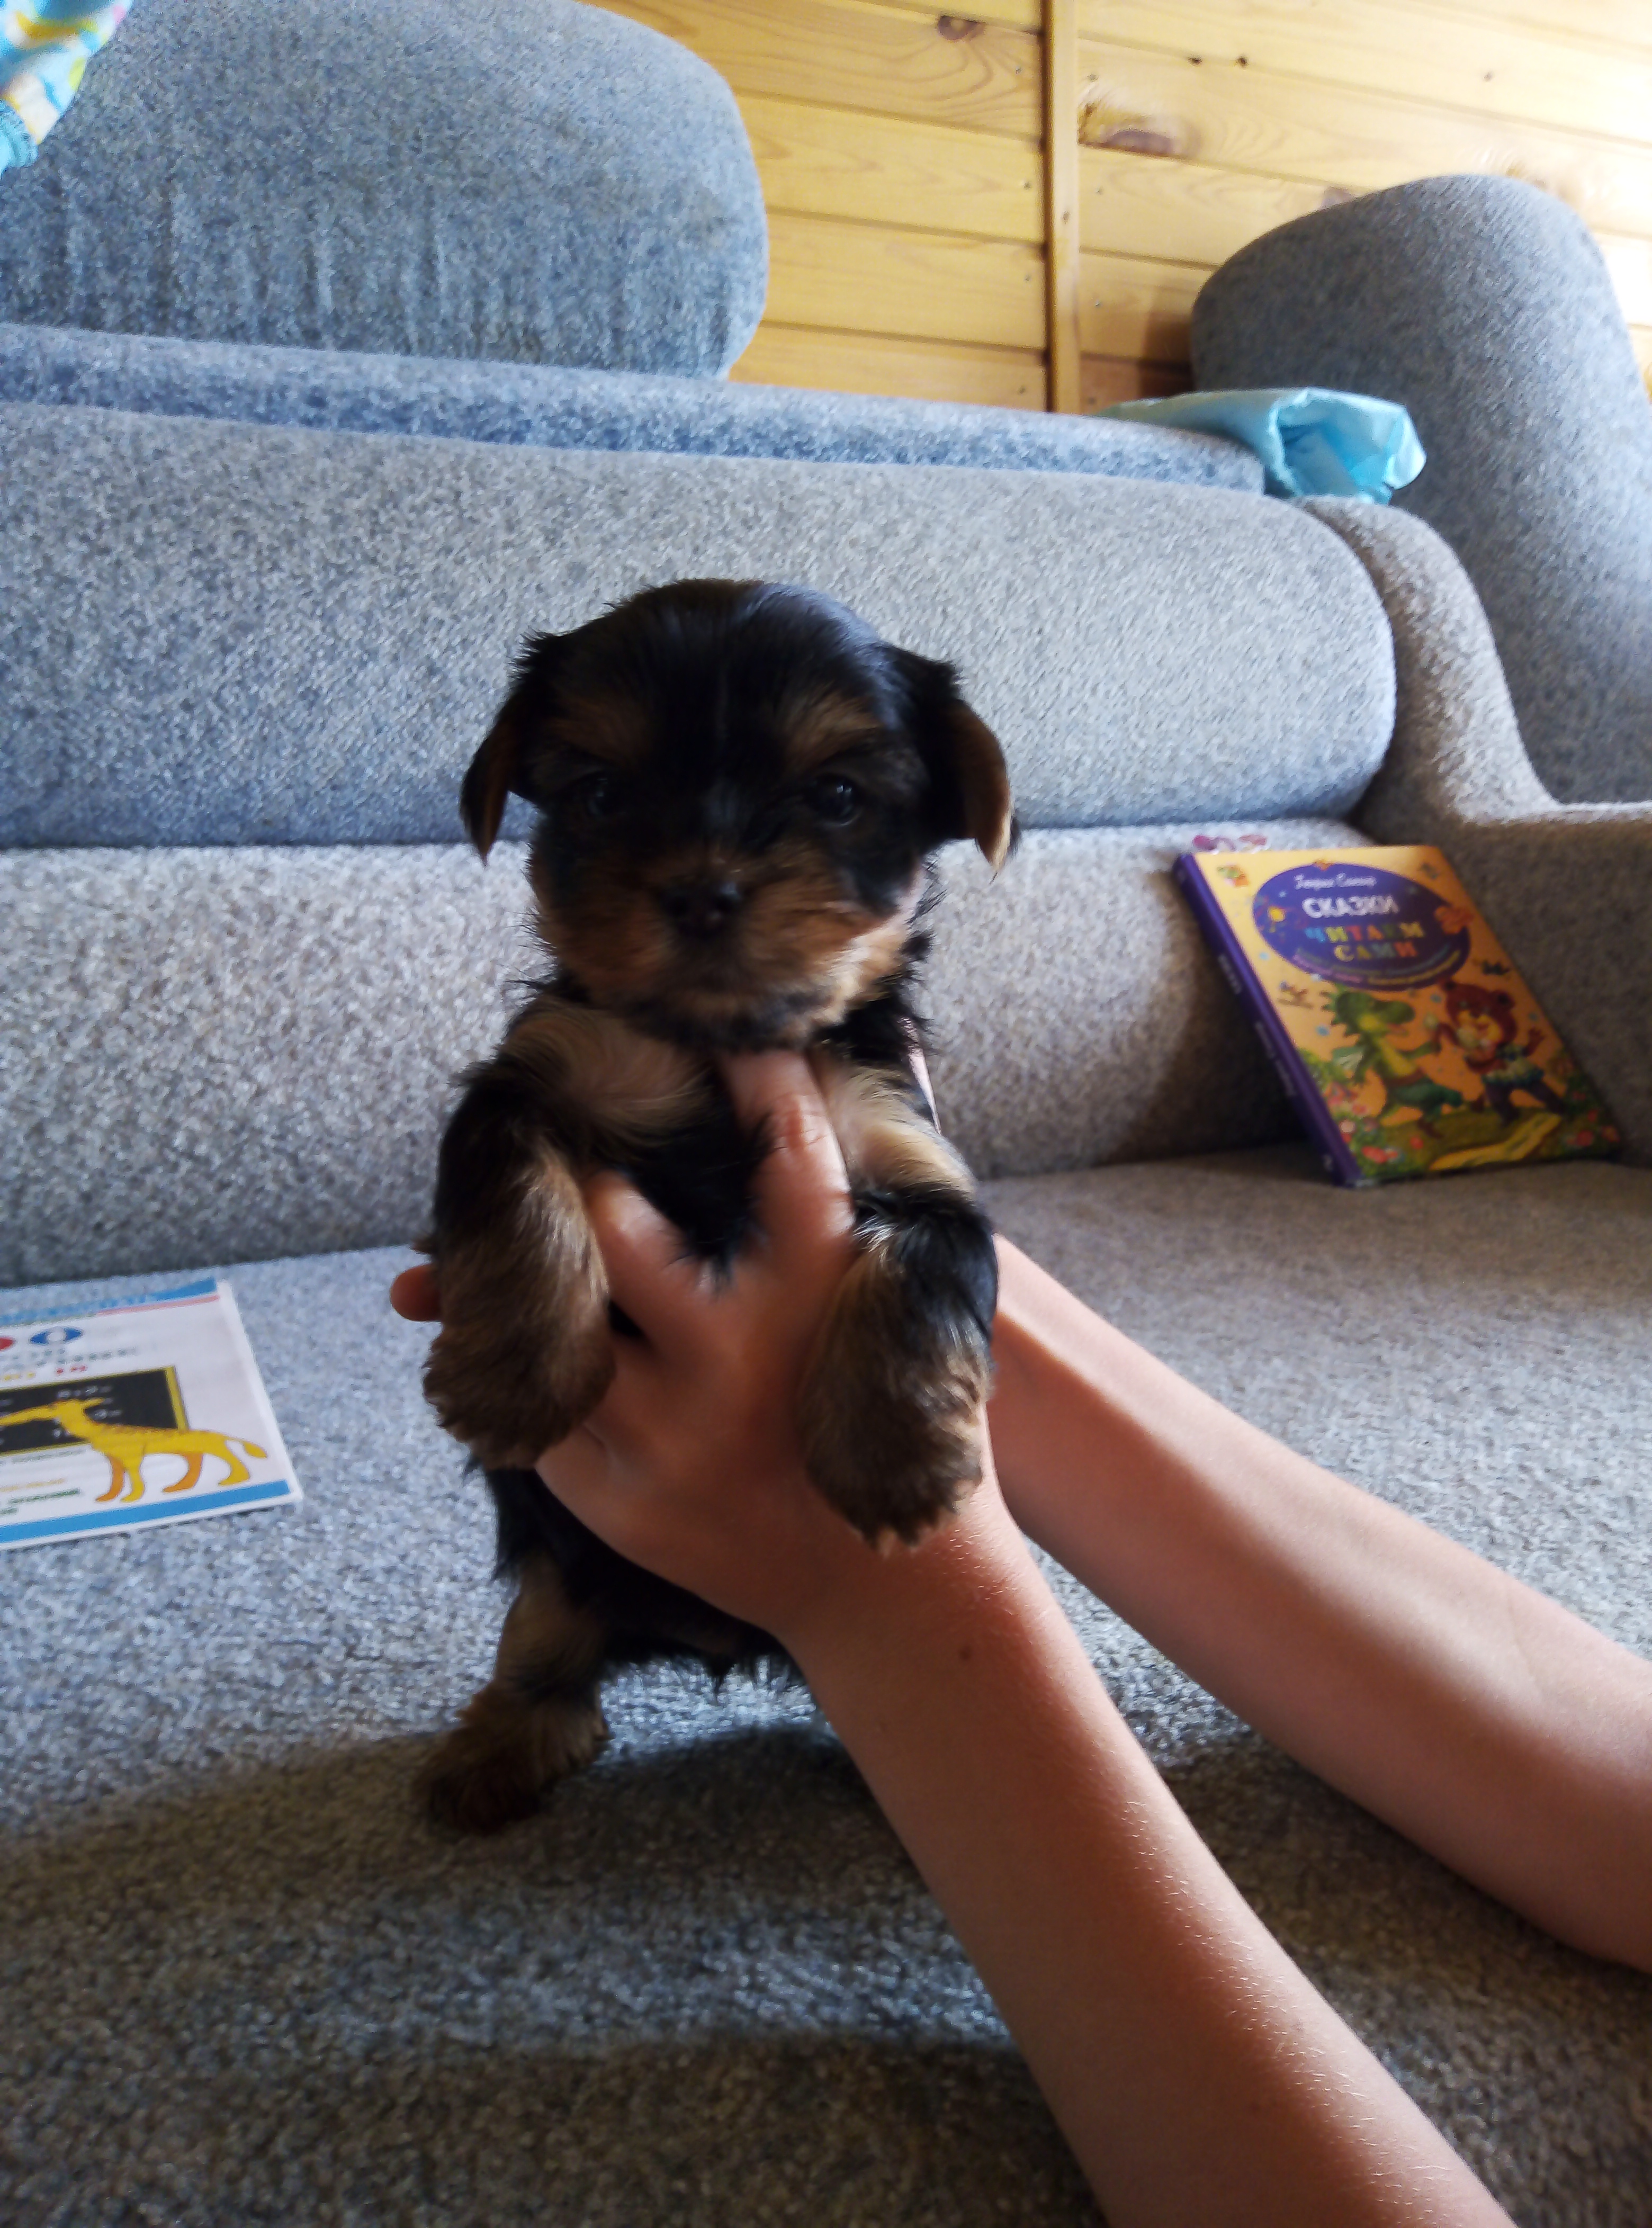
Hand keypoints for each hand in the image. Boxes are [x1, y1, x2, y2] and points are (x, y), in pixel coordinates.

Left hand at [392, 1053, 959, 1643]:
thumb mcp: (902, 1309)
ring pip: (555, 1323)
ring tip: (509, 1248)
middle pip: (617, 1230)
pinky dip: (530, 1373)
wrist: (893, 1595)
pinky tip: (527, 1346)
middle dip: (587, 1182)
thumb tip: (829, 1063)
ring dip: (532, 1280)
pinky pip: (539, 1412)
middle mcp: (742, 1360)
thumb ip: (862, 1199)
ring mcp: (673, 1436)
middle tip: (575, 1160)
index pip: (785, 1152)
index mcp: (824, 1295)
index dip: (751, 1079)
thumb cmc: (894, 1424)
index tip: (715, 1032)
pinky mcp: (623, 1500)